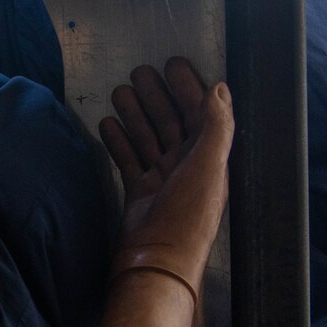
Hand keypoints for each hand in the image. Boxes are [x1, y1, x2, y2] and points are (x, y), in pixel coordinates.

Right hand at [90, 59, 233, 326]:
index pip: (200, 114)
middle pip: (172, 121)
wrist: (156, 262)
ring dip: (136, 113)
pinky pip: (128, 159)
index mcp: (209, 158)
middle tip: (139, 71)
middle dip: (157, 96)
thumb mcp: (208, 166)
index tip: (172, 64)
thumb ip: (216, 126)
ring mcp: (162, 179)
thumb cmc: (187, 215)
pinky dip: (118, 140)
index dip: (189, 88)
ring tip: (119, 90)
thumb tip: (220, 87)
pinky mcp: (139, 192)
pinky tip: (107, 123)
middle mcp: (187, 166)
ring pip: (148, 137)